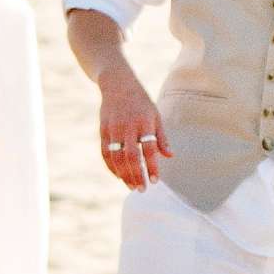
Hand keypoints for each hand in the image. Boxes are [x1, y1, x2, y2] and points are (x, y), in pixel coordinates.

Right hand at [97, 62, 169, 188]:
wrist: (117, 84)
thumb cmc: (141, 102)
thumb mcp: (155, 115)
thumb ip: (161, 137)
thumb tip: (170, 156)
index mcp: (144, 122)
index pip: (149, 149)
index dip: (152, 166)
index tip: (155, 181)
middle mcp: (128, 126)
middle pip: (131, 156)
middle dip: (137, 175)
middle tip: (142, 189)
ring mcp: (113, 128)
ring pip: (117, 157)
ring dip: (124, 174)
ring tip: (131, 186)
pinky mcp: (103, 130)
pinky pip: (105, 153)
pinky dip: (111, 166)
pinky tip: (119, 175)